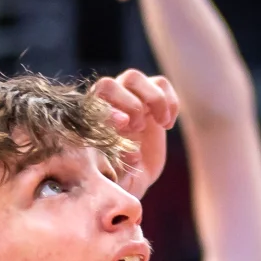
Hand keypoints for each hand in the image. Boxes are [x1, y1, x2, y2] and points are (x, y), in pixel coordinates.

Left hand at [92, 68, 178, 199]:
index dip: (108, 111)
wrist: (137, 172)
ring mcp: (128, 97)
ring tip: (161, 124)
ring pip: (133, 77)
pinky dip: (169, 100)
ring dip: (151, 98)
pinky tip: (168, 123)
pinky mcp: (150, 96)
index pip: (90, 107)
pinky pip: (160, 82)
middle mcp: (105, 105)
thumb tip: (130, 155)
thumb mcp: (118, 182)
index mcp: (90, 123)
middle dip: (128, 105)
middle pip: (108, 84)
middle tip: (139, 128)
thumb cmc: (122, 178)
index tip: (124, 127)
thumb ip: (118, 173)